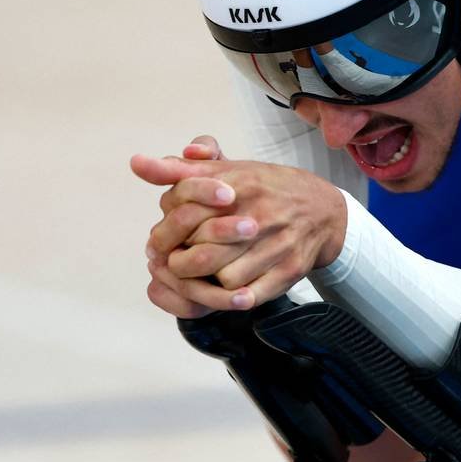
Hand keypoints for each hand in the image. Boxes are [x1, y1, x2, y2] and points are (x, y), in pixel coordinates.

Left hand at [131, 135, 345, 315]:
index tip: (160, 242)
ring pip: (224, 277)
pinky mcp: (290, 269)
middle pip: (203, 252)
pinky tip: (224, 291)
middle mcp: (259, 213)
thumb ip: (179, 169)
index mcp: (240, 184)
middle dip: (180, 262)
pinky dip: (232, 298)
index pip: (187, 211)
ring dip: (206, 282)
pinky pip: (251, 295)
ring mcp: (277, 244)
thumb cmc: (264, 190)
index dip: (167, 232)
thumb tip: (137, 163)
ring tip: (199, 277)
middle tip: (173, 264)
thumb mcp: (225, 171)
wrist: (323, 210)